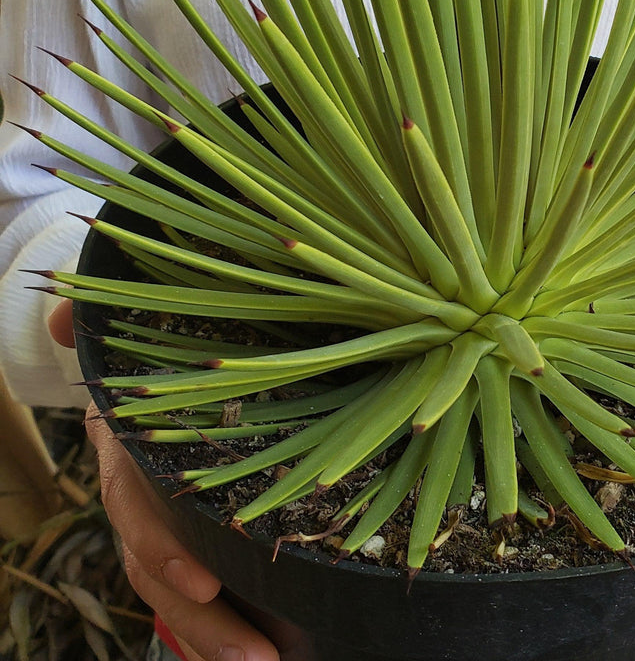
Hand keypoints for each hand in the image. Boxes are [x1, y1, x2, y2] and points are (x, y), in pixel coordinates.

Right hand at [49, 299, 280, 660]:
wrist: (143, 380)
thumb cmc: (146, 361)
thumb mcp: (126, 344)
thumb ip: (97, 329)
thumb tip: (63, 314)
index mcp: (127, 453)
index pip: (136, 507)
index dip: (163, 545)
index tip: (204, 579)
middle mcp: (137, 498)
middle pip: (160, 571)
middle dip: (203, 619)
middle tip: (258, 658)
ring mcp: (157, 526)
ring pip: (175, 593)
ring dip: (214, 637)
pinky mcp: (186, 538)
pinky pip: (193, 590)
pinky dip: (218, 625)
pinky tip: (266, 648)